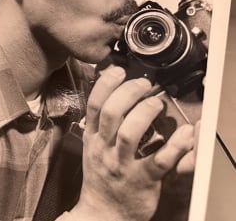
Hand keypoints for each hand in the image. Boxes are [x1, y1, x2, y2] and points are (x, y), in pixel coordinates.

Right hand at [70, 66, 195, 220]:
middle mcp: (104, 149)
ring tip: (157, 103)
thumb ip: (101, 124)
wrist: (103, 213)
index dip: (106, 84)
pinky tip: (185, 135)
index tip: (119, 71)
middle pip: (111, 114)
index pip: (94, 105)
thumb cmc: (102, 178)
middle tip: (144, 84)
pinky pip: (159, 161)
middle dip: (128, 93)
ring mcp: (122, 165)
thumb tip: (111, 93)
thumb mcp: (93, 148)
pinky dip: (174, 146)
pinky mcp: (143, 181)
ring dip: (145, 113)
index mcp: (93, 139)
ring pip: (130, 134)